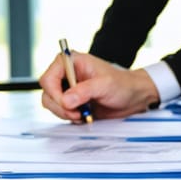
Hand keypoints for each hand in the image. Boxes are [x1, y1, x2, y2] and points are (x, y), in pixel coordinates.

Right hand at [38, 50, 159, 120]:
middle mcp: (67, 75)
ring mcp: (68, 90)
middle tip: (76, 113)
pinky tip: (85, 116)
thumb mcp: (105, 85)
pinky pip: (61, 113)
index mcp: (72, 62)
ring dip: (65, 114)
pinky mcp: (72, 103)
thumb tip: (65, 100)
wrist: (133, 97)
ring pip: (51, 105)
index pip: (48, 78)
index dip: (53, 93)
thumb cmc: (122, 84)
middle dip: (60, 107)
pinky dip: (70, 118)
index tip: (66, 103)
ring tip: (83, 114)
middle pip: (47, 93)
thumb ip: (84, 91)